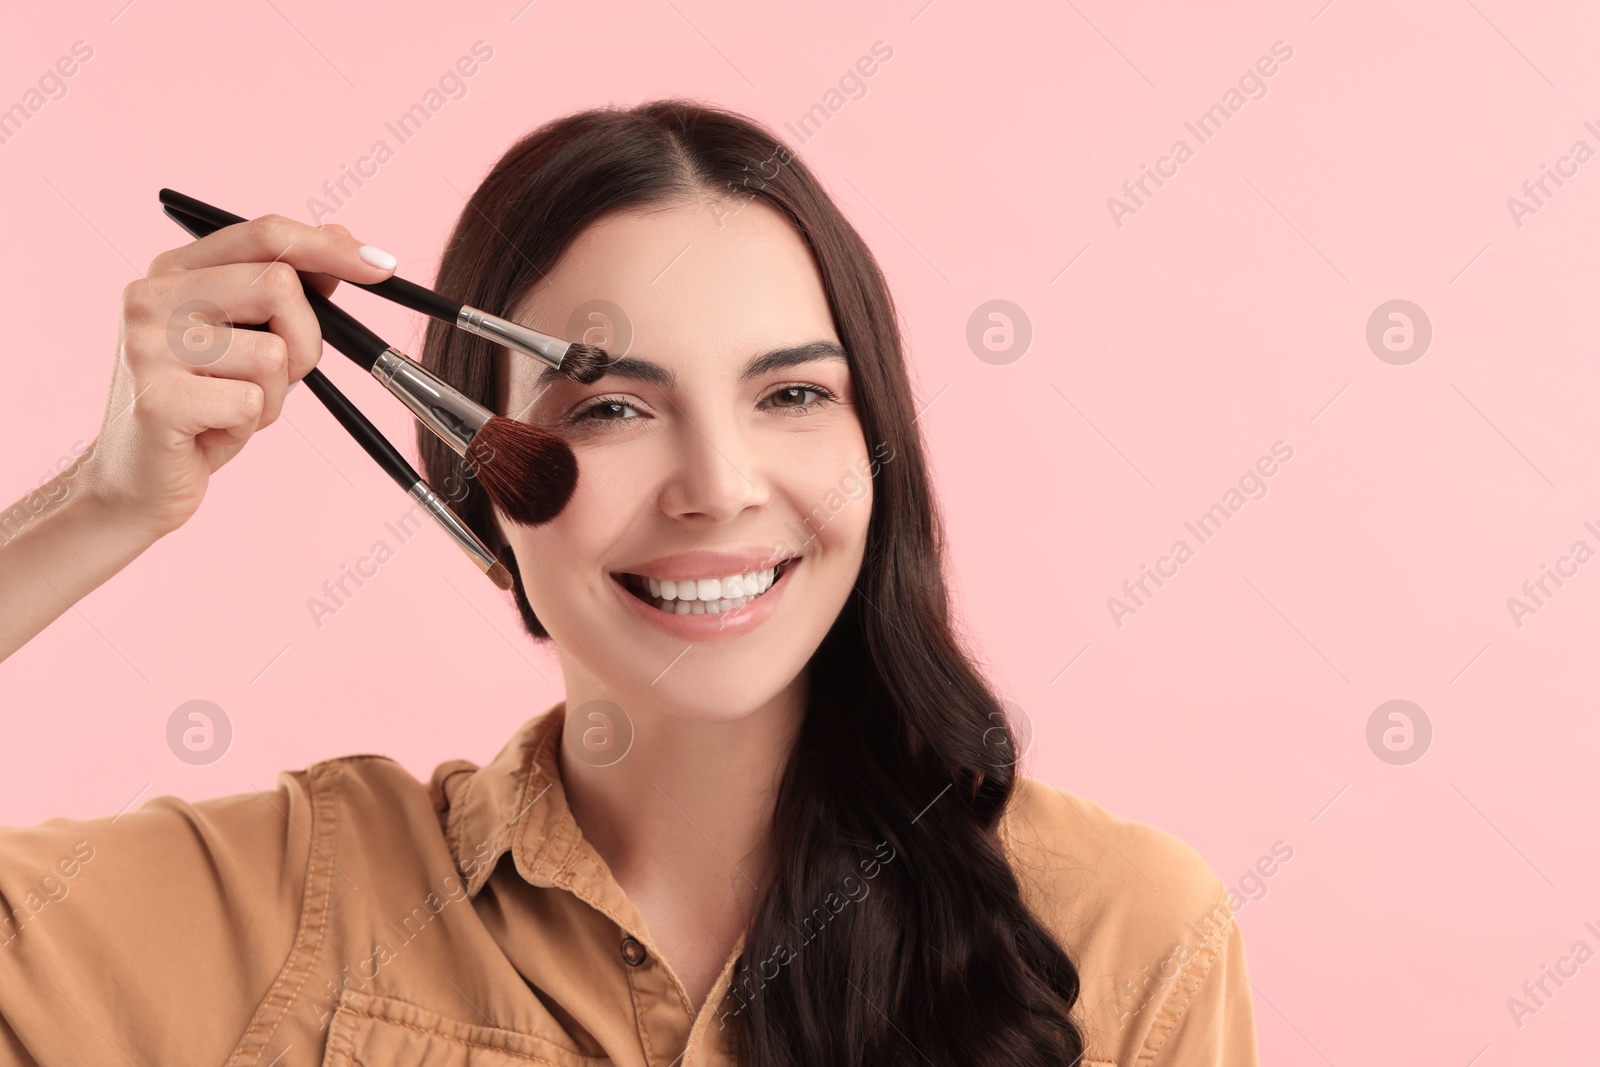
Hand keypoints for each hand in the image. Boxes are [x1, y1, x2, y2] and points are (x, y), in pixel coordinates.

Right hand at [81, 216, 396, 535]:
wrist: (136, 483)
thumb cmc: (202, 408)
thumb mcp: (248, 340)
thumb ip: (287, 290)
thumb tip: (343, 237)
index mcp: (172, 270)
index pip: (263, 234)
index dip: (329, 247)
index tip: (383, 267)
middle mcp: (151, 296)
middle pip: (279, 286)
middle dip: (304, 340)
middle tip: (277, 376)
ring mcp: (147, 345)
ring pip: (273, 354)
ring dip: (274, 395)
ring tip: (230, 409)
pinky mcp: (156, 399)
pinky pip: (252, 403)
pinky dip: (250, 427)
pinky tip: (212, 433)